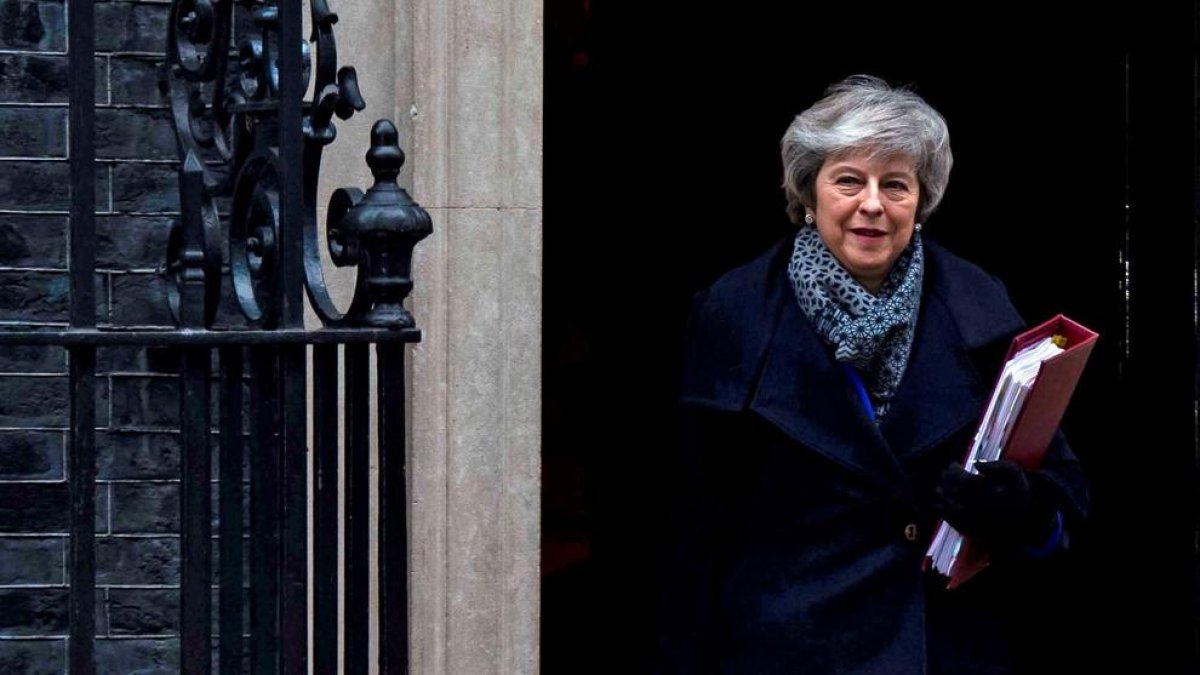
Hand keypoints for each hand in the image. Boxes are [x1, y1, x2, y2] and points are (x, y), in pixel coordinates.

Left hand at [936, 460, 1057, 549]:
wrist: (1027, 514)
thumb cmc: (1017, 488)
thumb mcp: (1014, 472)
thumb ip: (996, 466)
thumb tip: (976, 464)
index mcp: (993, 494)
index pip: (967, 481)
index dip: (956, 472)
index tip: (952, 465)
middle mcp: (984, 510)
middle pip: (958, 495)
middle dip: (948, 482)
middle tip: (945, 474)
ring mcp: (979, 523)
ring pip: (954, 510)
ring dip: (944, 497)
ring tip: (940, 489)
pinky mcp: (976, 532)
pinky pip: (956, 524)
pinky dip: (945, 514)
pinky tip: (939, 505)